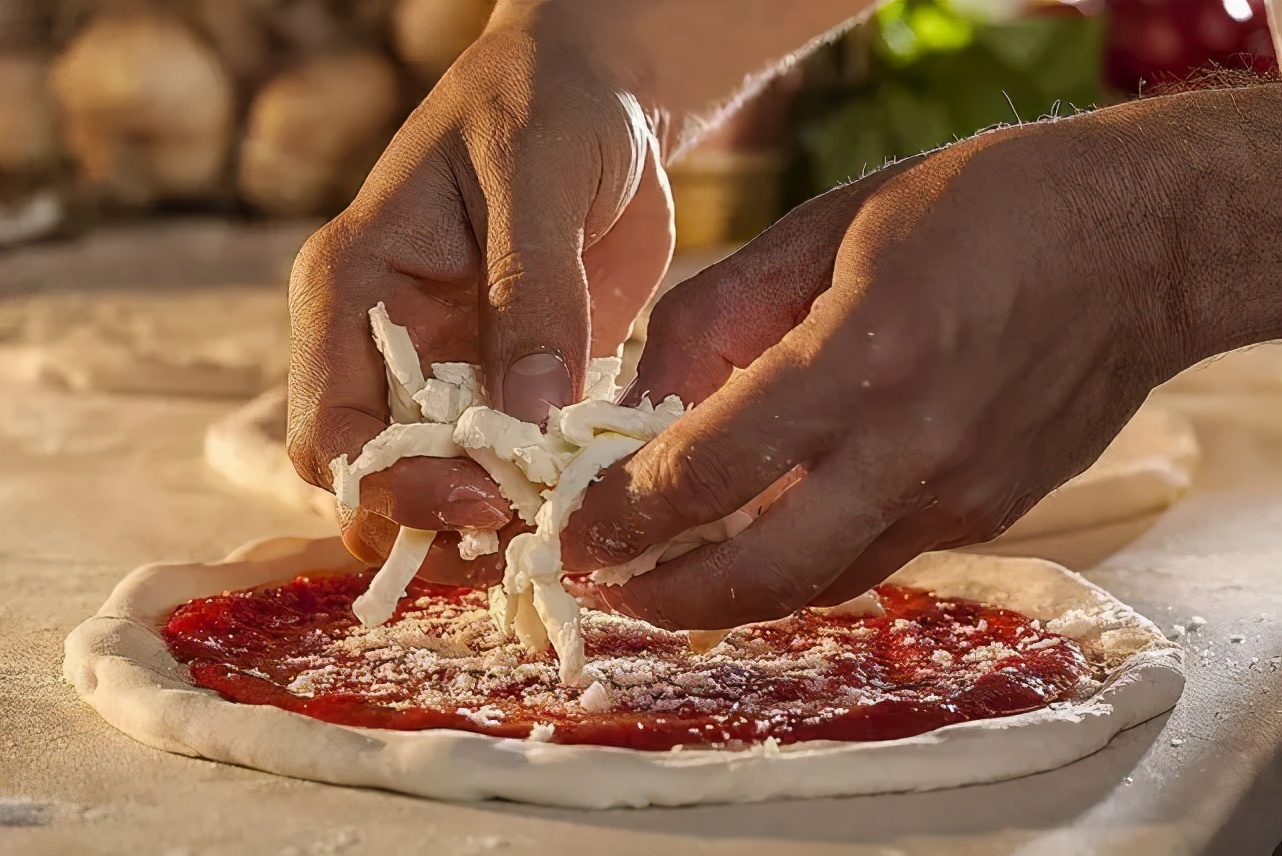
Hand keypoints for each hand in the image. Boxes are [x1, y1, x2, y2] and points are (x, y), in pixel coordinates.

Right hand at [286, 8, 673, 581]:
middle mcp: (383, 348)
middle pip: (374, 486)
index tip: (485, 500)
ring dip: (489, 529)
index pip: (329, 433)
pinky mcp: (508, 386)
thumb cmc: (546, 107)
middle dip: (440, 527)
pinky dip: (538, 497)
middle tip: (532, 532)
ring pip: (436, 493)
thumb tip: (529, 416)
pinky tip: (588, 502)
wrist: (599, 96)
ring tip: (563, 529)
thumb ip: (529, 294)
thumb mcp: (535, 180)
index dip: (392, 489)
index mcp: (351, 293)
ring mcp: (445, 375)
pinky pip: (506, 468)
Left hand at [562, 120, 1186, 629]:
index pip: (707, 469)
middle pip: (762, 571)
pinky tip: (762, 545)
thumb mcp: (822, 227)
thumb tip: (638, 398)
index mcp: (859, 356)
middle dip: (664, 596)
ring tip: (665, 583)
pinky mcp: (988, 515)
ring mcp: (960, 496)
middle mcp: (911, 447)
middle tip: (607, 588)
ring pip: (818, 584)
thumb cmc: (977, 211)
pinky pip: (873, 560)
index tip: (573, 533)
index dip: (622, 516)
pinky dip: (803, 566)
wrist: (1138, 247)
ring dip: (730, 597)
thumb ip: (716, 316)